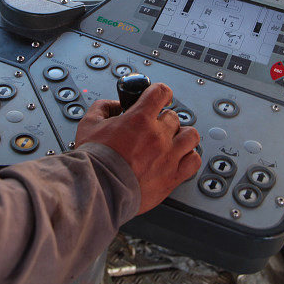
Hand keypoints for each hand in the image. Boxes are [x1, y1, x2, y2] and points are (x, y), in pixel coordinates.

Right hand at [75, 83, 200, 213]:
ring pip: (190, 136)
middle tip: (154, 128)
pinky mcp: (172, 177)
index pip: (161, 92)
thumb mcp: (89, 125)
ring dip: (181, 136)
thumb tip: (113, 105)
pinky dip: (189, 157)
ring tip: (171, 141)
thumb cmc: (94, 162)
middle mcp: (158, 136)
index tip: (159, 97)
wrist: (99, 190)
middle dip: (163, 120)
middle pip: (173, 116)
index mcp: (140, 119)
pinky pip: (194, 161)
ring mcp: (168, 156)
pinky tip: (179, 158)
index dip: (161, 92)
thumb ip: (103, 108)